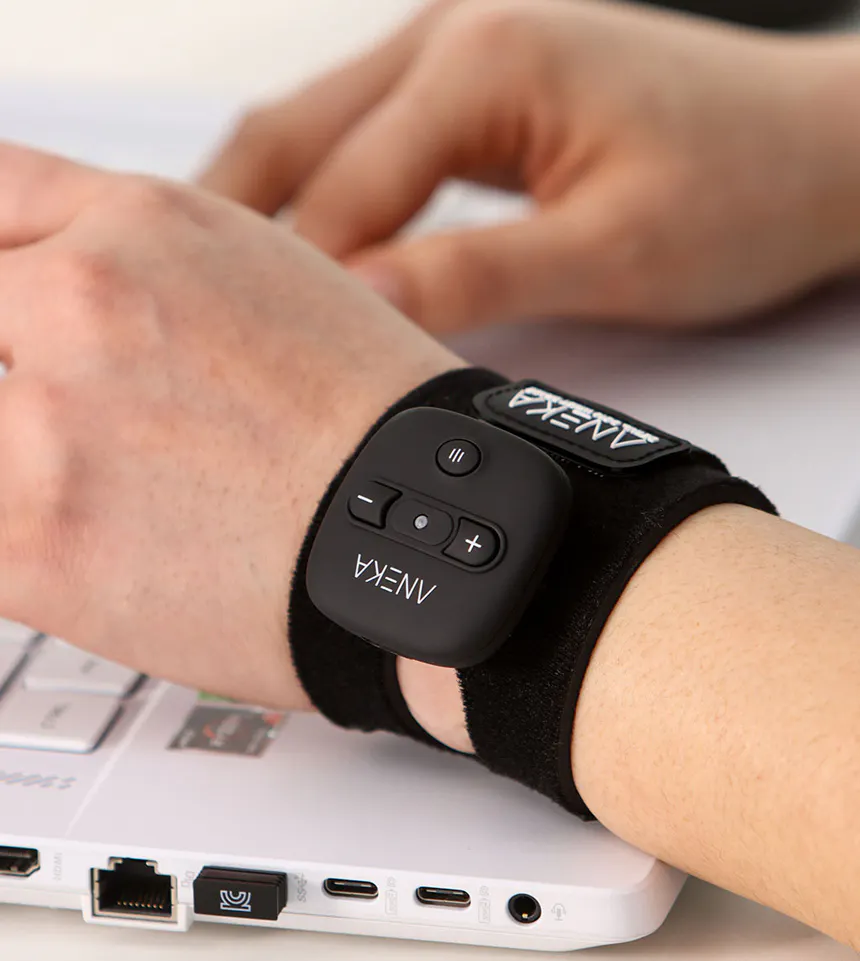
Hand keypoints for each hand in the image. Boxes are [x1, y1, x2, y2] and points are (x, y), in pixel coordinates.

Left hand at [0, 143, 457, 707]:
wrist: (425, 540)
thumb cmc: (374, 427)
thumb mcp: (275, 283)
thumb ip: (149, 266)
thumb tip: (67, 283)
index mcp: (146, 227)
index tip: (7, 302)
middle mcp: (84, 301)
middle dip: (12, 354)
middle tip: (63, 409)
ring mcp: (47, 421)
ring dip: (14, 446)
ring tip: (90, 485)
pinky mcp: (32, 541)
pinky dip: (13, 527)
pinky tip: (82, 540)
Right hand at [200, 0, 859, 332]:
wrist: (813, 152)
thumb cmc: (745, 185)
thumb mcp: (613, 248)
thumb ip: (478, 273)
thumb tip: (362, 307)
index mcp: (485, 57)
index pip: (345, 186)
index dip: (293, 278)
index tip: (242, 355)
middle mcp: (453, 36)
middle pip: (293, 135)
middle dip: (227, 224)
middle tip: (176, 312)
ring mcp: (456, 55)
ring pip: (313, 133)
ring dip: (261, 208)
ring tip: (211, 293)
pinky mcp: (470, 90)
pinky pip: (361, 143)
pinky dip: (318, 200)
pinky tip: (296, 256)